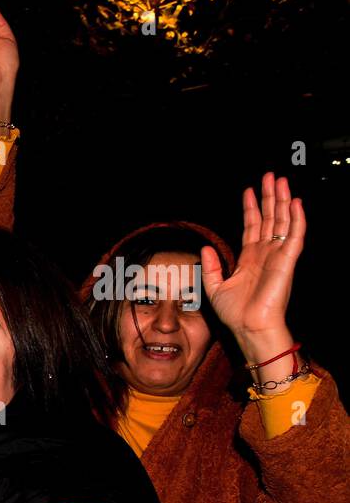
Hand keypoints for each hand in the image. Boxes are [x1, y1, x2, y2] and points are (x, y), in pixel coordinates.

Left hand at [201, 172, 304, 361]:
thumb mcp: (214, 287)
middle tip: (270, 176)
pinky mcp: (287, 261)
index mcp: (249, 258)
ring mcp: (277, 256)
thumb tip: (205, 248)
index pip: (252, 226)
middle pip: (270, 218)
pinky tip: (296, 203)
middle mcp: (265, 254)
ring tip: (281, 181)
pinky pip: (295, 235)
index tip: (249, 191)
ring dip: (283, 201)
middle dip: (270, 196)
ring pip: (283, 221)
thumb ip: (211, 266)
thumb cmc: (235, 313)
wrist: (248, 327)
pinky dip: (297, 218)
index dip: (251, 208)